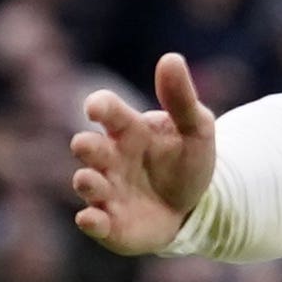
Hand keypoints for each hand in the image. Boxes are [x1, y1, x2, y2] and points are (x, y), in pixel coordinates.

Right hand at [68, 53, 217, 256]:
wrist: (196, 207)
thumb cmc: (187, 161)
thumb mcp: (196, 129)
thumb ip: (182, 98)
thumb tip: (172, 58)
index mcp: (127, 129)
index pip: (107, 110)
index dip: (99, 106)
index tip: (96, 108)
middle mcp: (110, 158)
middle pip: (88, 147)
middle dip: (85, 146)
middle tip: (87, 145)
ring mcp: (107, 191)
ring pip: (86, 183)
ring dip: (86, 182)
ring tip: (91, 180)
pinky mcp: (110, 224)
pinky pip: (93, 222)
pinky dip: (90, 221)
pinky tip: (91, 218)